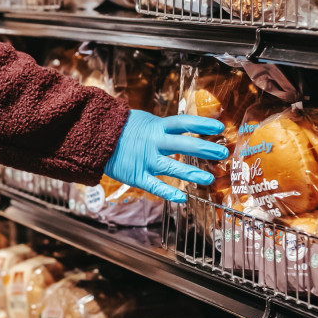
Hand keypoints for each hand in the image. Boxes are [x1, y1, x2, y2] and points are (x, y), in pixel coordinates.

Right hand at [103, 110, 229, 202]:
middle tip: (223, 153)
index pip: (183, 123)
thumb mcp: (142, 120)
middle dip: (204, 149)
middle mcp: (153, 143)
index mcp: (155, 127)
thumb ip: (161, 126)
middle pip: (183, 144)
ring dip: (192, 172)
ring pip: (172, 166)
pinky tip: (183, 198)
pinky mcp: (136, 175)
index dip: (201, 124)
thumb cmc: (120, 128)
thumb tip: (181, 125)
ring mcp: (145, 160)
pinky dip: (168, 192)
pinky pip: (155, 186)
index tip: (219, 127)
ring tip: (209, 178)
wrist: (94, 138)